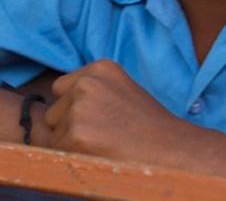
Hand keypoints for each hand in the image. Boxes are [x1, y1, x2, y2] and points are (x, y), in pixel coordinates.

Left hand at [44, 60, 187, 164]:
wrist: (173, 152)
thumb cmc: (150, 128)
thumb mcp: (122, 92)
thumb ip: (92, 91)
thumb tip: (51, 104)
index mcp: (100, 68)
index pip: (62, 88)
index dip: (74, 109)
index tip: (97, 120)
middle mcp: (86, 83)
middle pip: (54, 110)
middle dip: (68, 125)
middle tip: (103, 135)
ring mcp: (80, 108)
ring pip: (54, 132)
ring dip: (70, 142)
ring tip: (104, 145)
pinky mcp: (77, 134)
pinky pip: (58, 151)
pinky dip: (74, 158)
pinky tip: (101, 155)